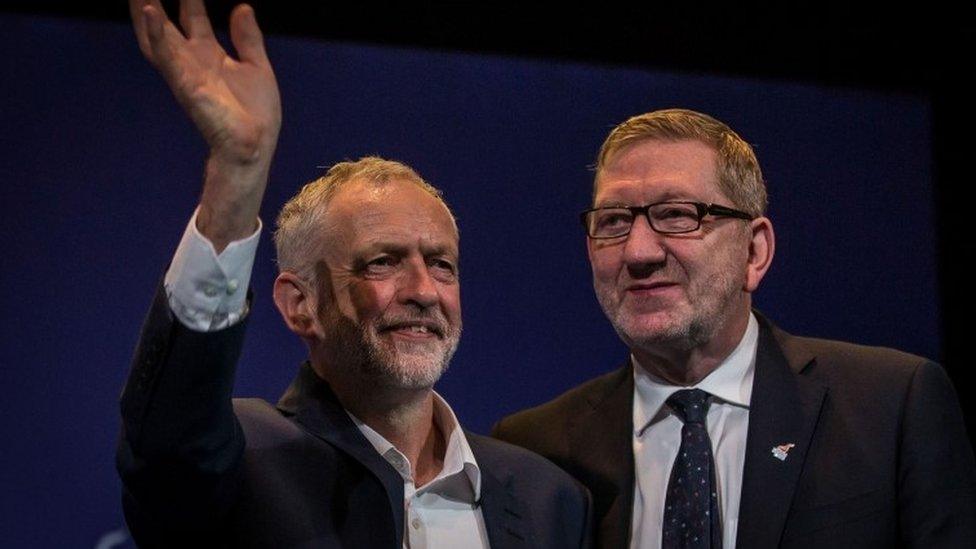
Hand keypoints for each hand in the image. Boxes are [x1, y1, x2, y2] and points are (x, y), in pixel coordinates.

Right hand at [130, 0, 281, 249]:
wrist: (254, 145)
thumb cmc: (255, 113)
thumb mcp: (257, 66)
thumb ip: (247, 38)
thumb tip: (242, 6)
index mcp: (210, 55)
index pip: (192, 17)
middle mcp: (192, 60)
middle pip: (166, 22)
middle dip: (154, 1)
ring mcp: (185, 71)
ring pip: (156, 35)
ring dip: (146, 10)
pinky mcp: (185, 83)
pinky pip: (165, 56)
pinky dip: (155, 33)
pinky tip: (147, 10)